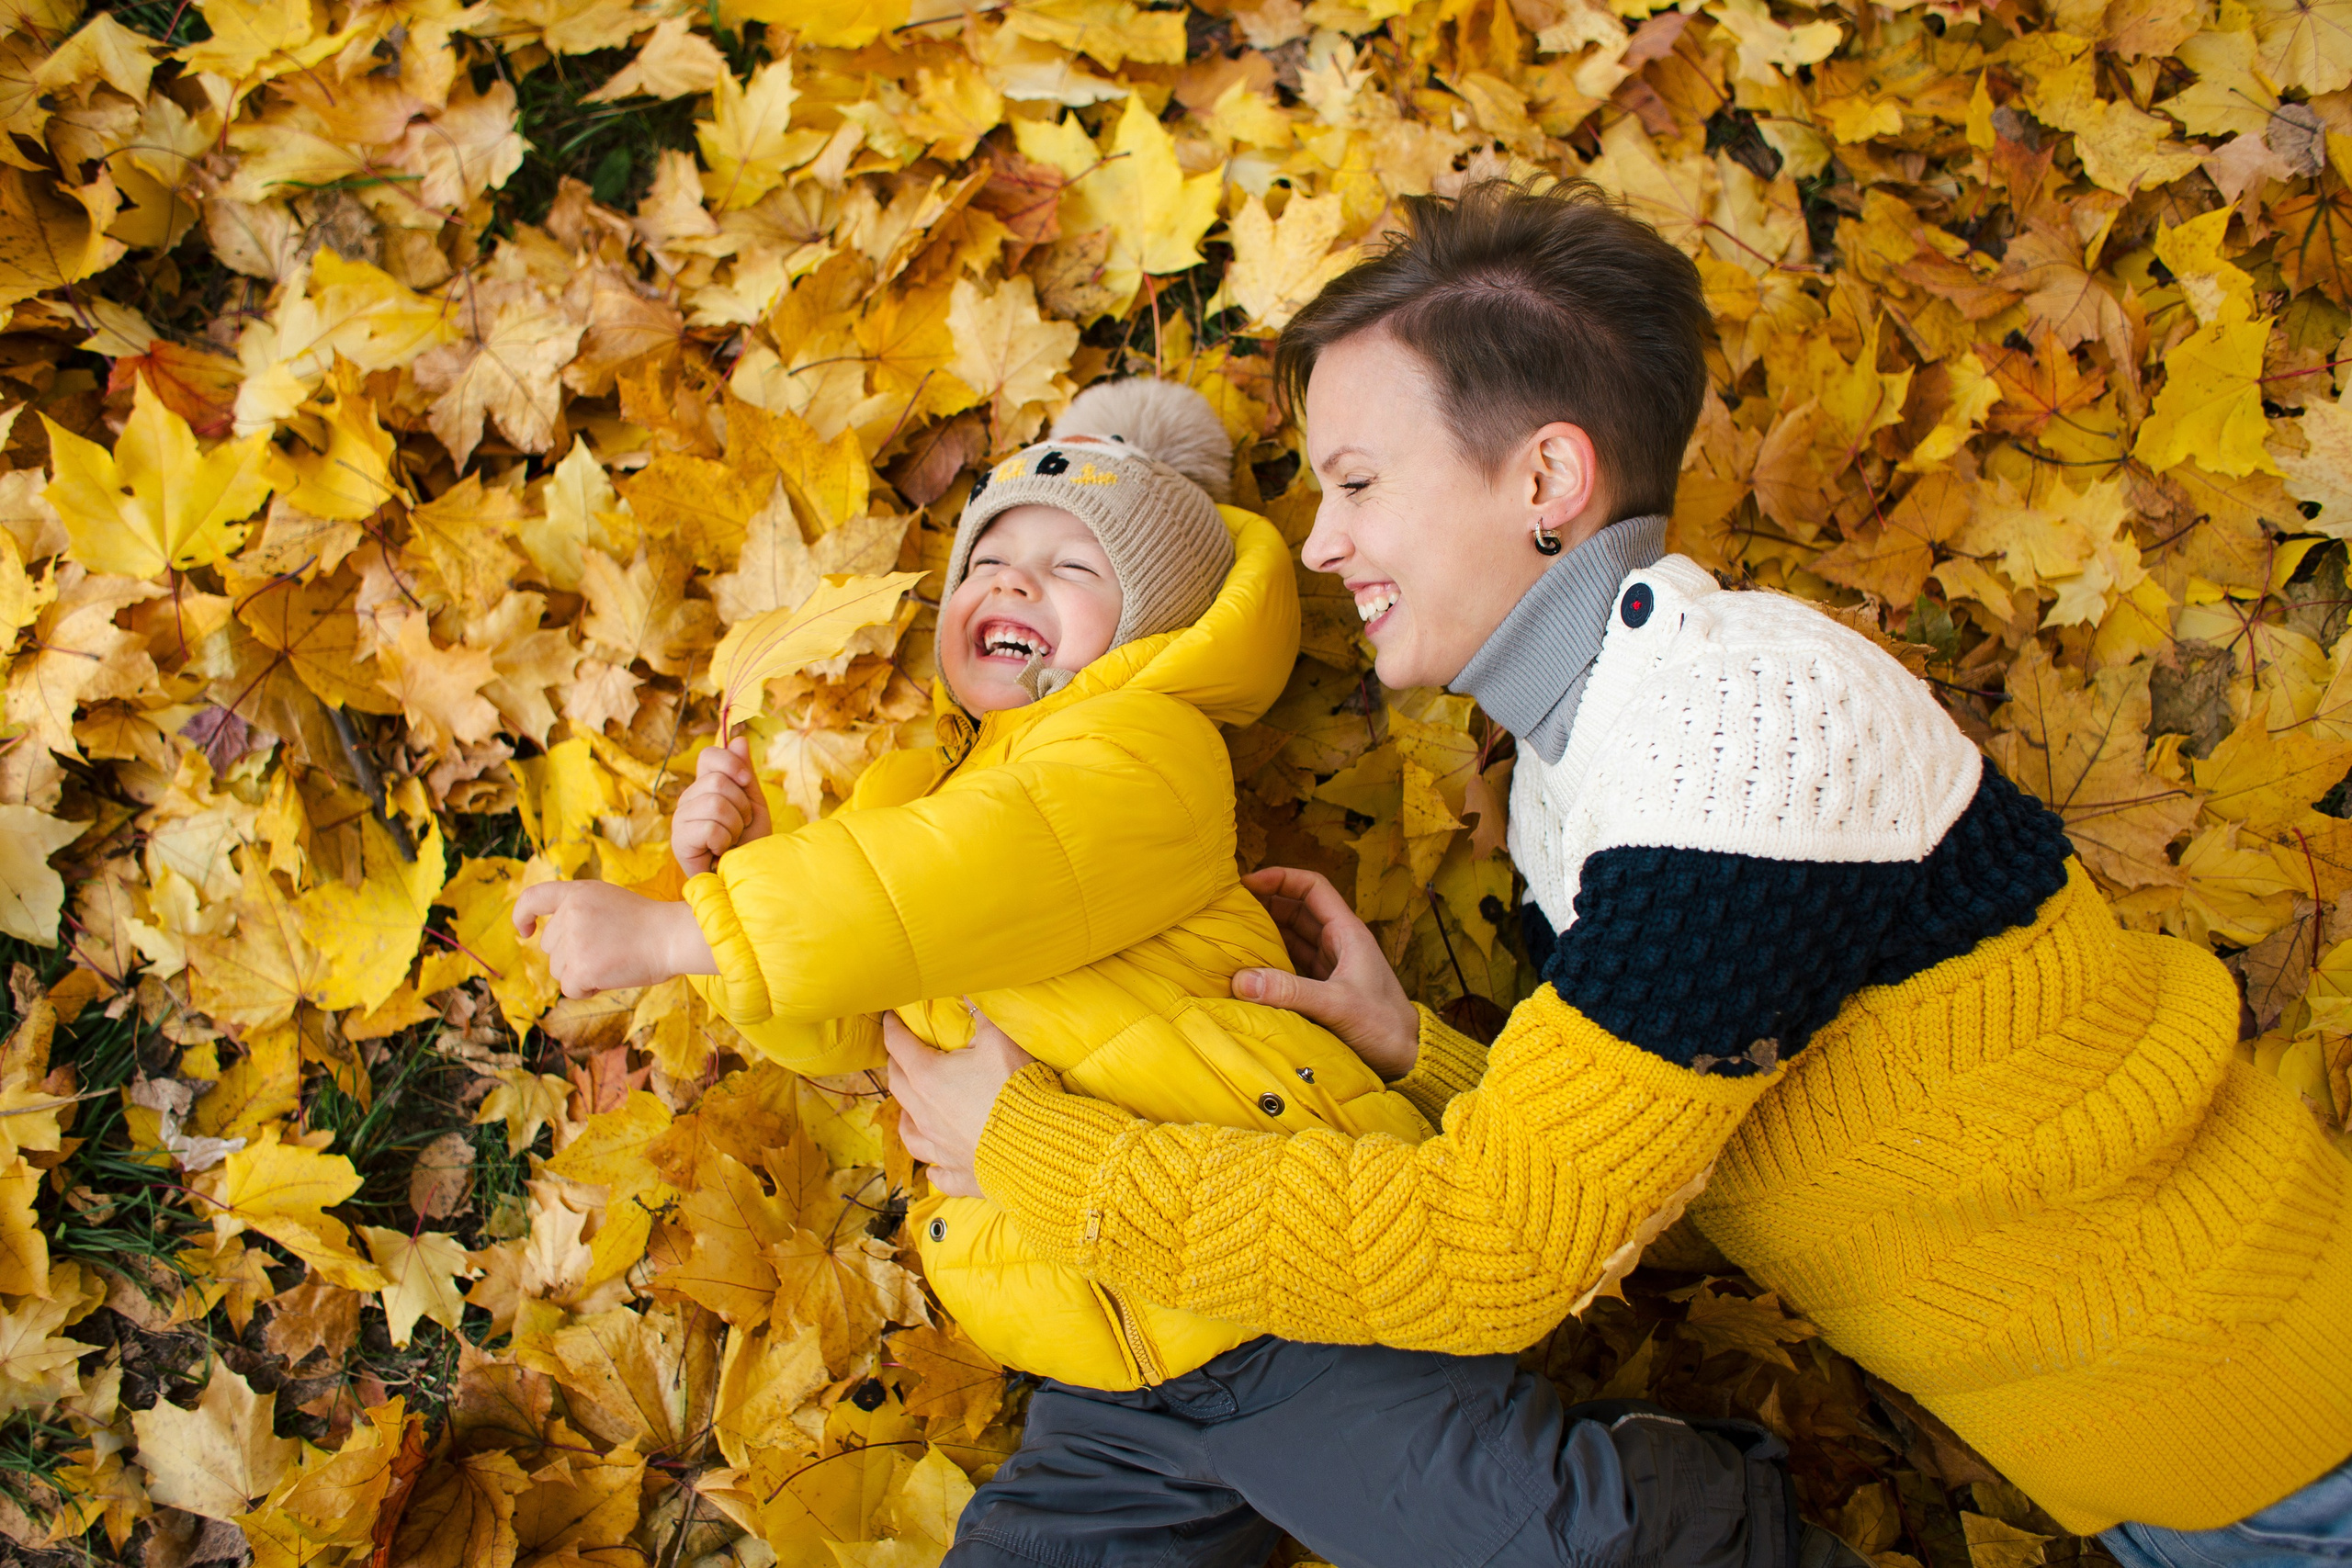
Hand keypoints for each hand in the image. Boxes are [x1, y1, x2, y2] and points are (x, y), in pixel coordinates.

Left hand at [512, 881, 715, 996]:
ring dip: (580, 972)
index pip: (533, 898)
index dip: (522, 915)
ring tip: (612, 961)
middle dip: (571, 955)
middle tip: (606, 950)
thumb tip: (551, 941)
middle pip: (550, 946)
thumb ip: (579, 911)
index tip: (526, 931)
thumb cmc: (648, 924)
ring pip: (558, 969)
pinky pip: (569, 988)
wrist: (671, 937)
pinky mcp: (580, 967)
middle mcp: (571, 913)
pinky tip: (610, 976)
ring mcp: (574, 941)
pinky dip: (587, 989)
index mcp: (578, 893)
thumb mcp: (608, 900)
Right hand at [674, 737, 772, 877]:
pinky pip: (710, 828)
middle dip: (741, 807)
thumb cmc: (747, 846)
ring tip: (731, 840)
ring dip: (734, 826)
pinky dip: (725, 841)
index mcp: (704, 787)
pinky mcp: (679, 841)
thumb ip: (745, 775)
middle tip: (740, 827)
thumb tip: (738, 739)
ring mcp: (680, 819)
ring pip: (716, 804)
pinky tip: (720, 852)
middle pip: (718, 781)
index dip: (732, 764)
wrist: (743, 880)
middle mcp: (688, 799)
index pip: (709, 755)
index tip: (746, 782)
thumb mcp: (753, 806)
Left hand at [885, 1006, 1036, 1197]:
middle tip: (901, 1055)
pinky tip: (934, 1167)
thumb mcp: (1000, 1040)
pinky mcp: (956, 1174)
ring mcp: (938, 1147)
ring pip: (908, 1132)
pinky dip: (933, 1166)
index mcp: (928, 1077)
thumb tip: (966, 988)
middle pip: (897, 1085)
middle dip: (896, 1066)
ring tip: (907, 1110)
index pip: (899, 1045)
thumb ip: (981, 1012)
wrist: (1036, 1144)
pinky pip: (936, 1172)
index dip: (893, 1028)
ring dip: (905, 1117)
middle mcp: (924, 1114)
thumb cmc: (1015, 1088)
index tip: (889, 1018)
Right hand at [1233, 866, 1420, 1079]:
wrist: (1408, 1059)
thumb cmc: (1384, 1026)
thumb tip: (1241, 980)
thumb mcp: (1337, 1005)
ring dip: (1266, 934)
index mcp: (1347, 932)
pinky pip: (1292, 966)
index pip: (1312, 888)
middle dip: (1266, 905)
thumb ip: (1291, 992)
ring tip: (1231, 934)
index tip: (1247, 883)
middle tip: (1229, 909)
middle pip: (1297, 910)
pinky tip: (1249, 970)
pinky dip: (1271, 963)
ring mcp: (1331, 966)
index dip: (1281, 878)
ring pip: (1293, 938)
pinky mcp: (1324, 990)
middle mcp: (1338, 943)